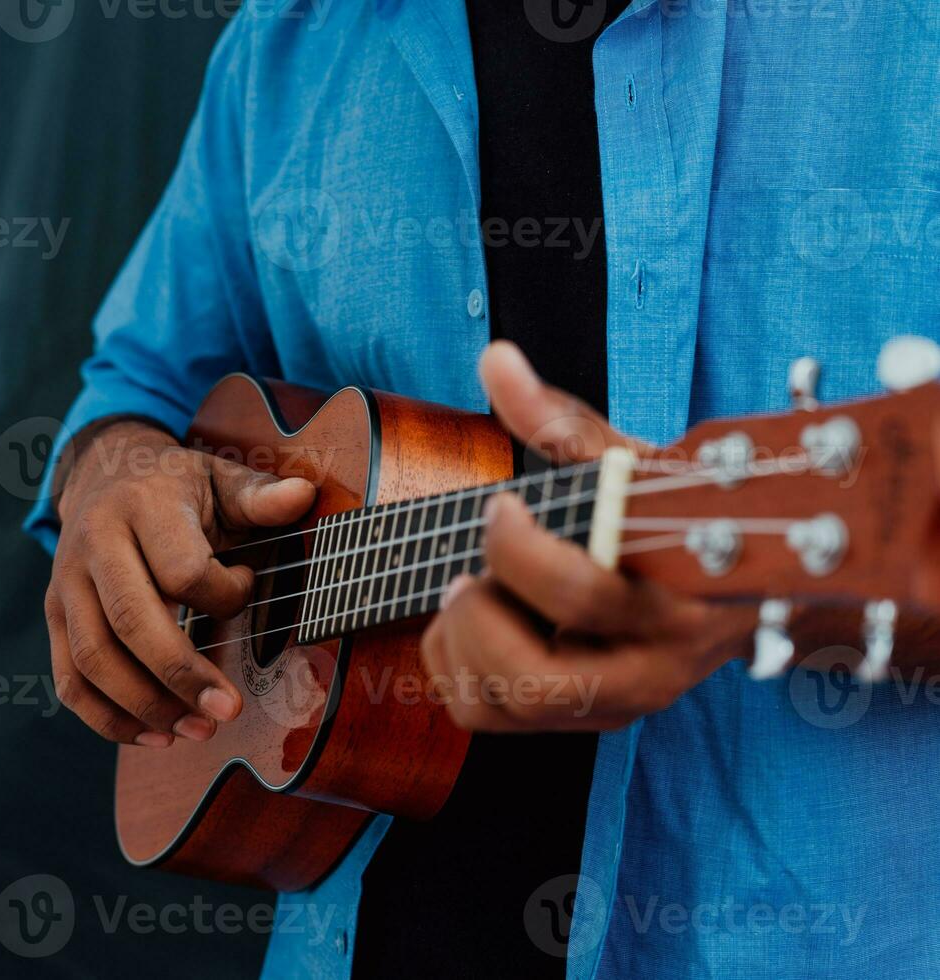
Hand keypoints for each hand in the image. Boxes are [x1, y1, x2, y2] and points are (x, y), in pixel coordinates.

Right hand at [45, 419, 314, 746]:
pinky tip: (153, 736)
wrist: (101, 474)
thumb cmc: (175, 486)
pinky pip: (70, 680)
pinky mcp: (54, 616)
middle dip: (181, 675)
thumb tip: (301, 496)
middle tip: (228, 711)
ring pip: (94, 659)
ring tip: (197, 730)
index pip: (181, 570)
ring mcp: (66, 583)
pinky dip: (107, 718)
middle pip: (129, 622)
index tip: (247, 586)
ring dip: (146, 706)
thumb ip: (259, 496)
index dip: (224, 594)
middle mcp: (94, 544)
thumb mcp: (219, 478)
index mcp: (140, 506)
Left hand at [419, 342, 751, 731]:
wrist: (725, 585)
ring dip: (460, 642)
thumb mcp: (626, 466)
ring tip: (470, 590)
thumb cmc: (669, 513)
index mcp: (676, 601)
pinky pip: (485, 715)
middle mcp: (650, 673)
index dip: (516, 549)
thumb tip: (494, 358)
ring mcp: (612, 707)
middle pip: (531, 678)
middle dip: (478, 615)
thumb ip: (559, 421)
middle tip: (470, 569)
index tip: (500, 508)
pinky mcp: (577, 721)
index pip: (579, 596)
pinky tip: (470, 620)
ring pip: (502, 706)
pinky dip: (453, 666)